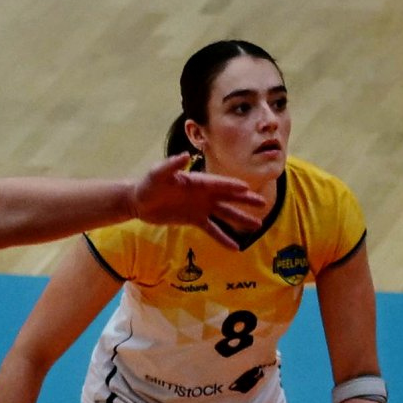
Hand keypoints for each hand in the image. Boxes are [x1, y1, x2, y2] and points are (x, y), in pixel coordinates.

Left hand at [128, 152, 265, 233]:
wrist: (139, 202)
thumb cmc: (148, 184)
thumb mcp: (157, 174)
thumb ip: (171, 165)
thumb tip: (184, 156)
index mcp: (197, 181)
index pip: (218, 184)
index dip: (231, 186)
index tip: (247, 188)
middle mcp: (203, 194)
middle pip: (228, 197)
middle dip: (245, 201)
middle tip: (263, 204)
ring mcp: (201, 207)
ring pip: (225, 214)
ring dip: (240, 219)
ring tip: (257, 226)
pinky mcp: (195, 220)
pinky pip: (212, 229)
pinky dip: (223, 238)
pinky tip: (236, 247)